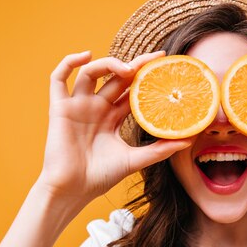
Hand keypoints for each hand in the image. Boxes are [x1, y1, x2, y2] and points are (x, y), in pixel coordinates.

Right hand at [37, 50, 190, 202]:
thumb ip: (159, 149)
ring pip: (91, 72)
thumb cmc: (100, 177)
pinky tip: (85, 55)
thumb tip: (188, 139)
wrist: (73, 190)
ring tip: (128, 68)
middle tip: (155, 58)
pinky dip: (68, 62)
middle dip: (135, 65)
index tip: (165, 65)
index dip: (146, 76)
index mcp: (112, 117)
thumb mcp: (135, 160)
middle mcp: (96, 107)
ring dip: (109, 64)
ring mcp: (78, 106)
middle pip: (115, 77)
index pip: (131, 90)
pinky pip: (58, 78)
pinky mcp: (60, 108)